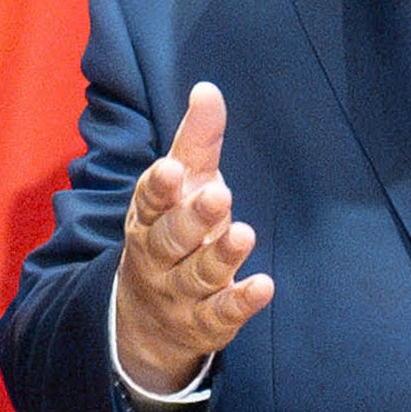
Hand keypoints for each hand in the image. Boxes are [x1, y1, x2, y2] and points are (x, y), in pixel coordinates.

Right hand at [113, 82, 274, 393]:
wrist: (147, 320)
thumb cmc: (171, 234)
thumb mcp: (181, 188)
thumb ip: (196, 142)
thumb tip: (207, 89)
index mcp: (148, 218)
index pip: (150, 201)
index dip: (160, 187)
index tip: (173, 170)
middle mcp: (159, 256)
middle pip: (171, 238)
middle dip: (193, 218)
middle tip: (219, 195)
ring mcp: (180, 292)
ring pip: (198, 275)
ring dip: (221, 256)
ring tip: (245, 234)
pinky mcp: (205, 322)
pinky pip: (222, 313)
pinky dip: (242, 301)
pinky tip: (264, 286)